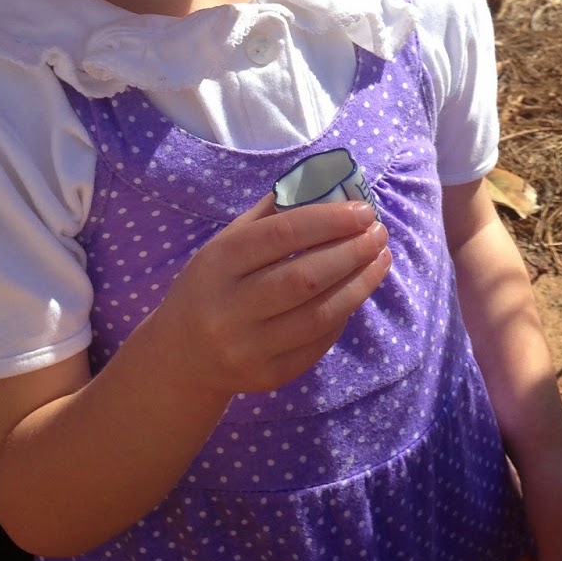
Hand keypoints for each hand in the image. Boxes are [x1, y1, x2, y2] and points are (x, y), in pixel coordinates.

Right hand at [160, 193, 389, 397]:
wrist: (181, 356)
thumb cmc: (213, 285)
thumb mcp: (225, 244)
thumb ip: (271, 215)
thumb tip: (326, 184)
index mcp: (218, 263)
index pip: (282, 235)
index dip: (328, 220)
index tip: (363, 211)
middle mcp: (229, 308)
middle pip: (305, 278)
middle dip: (351, 252)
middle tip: (378, 233)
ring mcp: (247, 347)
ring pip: (319, 315)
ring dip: (359, 284)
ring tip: (381, 259)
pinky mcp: (267, 376)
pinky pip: (318, 344)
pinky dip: (344, 315)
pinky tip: (357, 292)